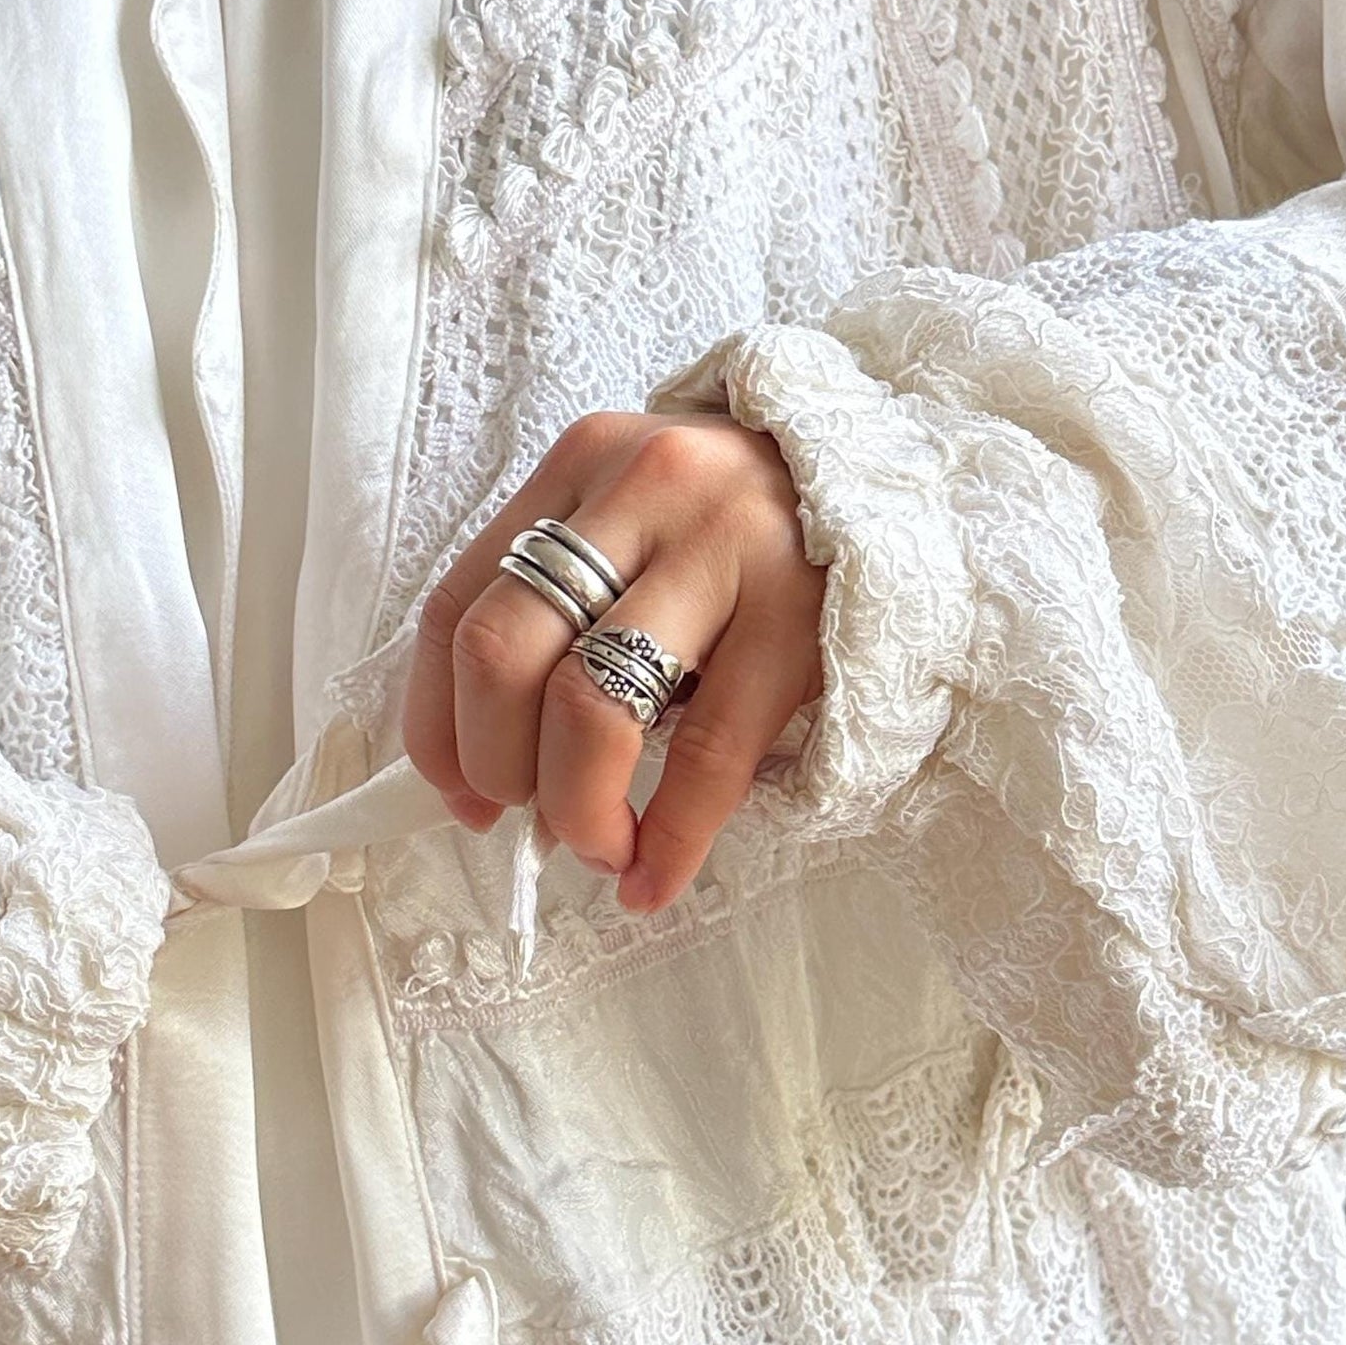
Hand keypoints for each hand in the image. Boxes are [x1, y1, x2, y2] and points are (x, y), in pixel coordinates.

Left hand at [403, 410, 823, 913]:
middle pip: (503, 651)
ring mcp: (725, 543)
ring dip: (576, 807)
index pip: (457, 606)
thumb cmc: (753, 532)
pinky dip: (669, 838)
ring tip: (599, 847)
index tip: (458, 797)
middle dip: (498, 766)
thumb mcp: (643, 529)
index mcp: (581, 464)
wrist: (907, 488)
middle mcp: (643, 488)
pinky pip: (708, 754)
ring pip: (590, 703)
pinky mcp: (800, 612)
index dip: (437, 726)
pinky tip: (653, 880)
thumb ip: (566, 611)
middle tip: (531, 818)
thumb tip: (489, 775)